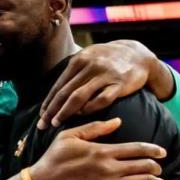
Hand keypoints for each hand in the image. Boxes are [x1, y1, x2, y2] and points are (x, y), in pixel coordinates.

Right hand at [30, 118, 166, 179]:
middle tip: (159, 167)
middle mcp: (109, 169)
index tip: (162, 151)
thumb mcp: (69, 136)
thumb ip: (95, 128)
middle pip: (144, 166)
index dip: (153, 150)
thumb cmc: (54, 159)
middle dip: (156, 166)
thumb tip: (118, 121)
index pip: (137, 149)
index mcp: (102, 151)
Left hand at [38, 40, 172, 128]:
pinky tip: (81, 115)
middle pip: (65, 92)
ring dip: (65, 112)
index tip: (41, 115)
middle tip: (42, 124)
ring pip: (79, 97)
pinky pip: (101, 99)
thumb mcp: (88, 58)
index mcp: (79, 60)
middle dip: (52, 110)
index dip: (48, 102)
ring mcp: (104, 75)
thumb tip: (53, 95)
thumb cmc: (107, 61)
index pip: (59, 85)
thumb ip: (73, 73)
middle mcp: (90, 66)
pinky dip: (89, 108)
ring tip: (56, 123)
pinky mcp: (119, 84)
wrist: (138, 55)